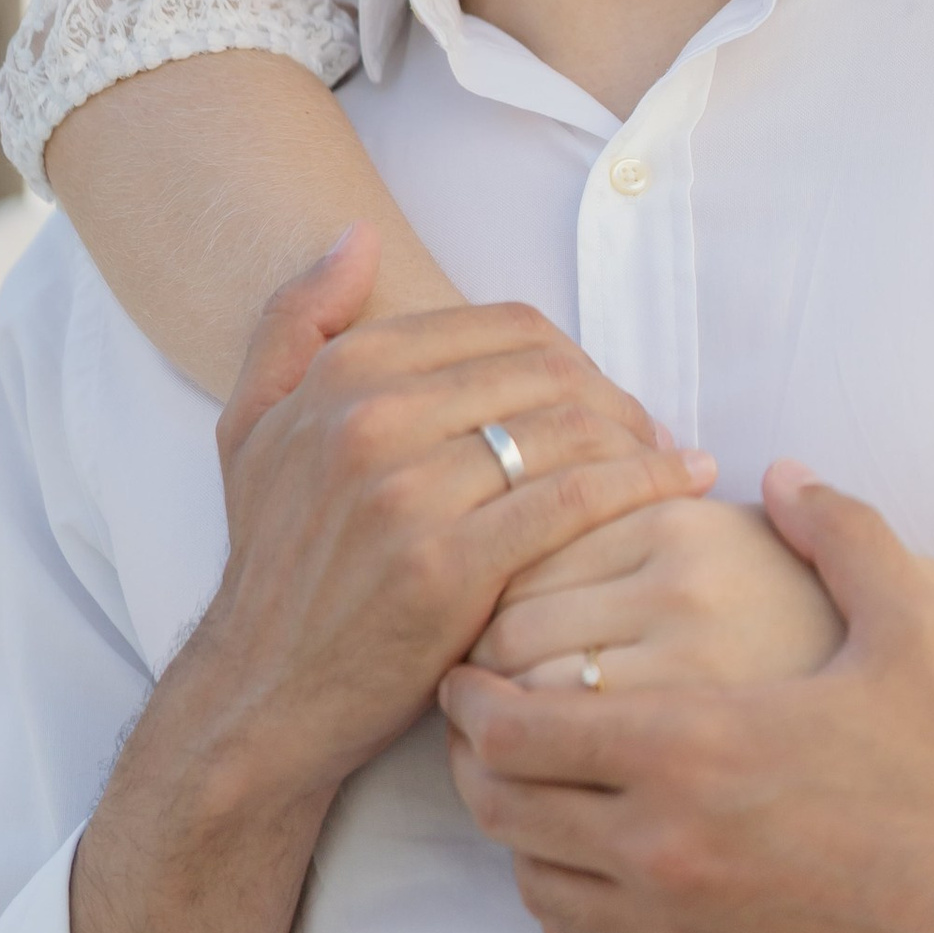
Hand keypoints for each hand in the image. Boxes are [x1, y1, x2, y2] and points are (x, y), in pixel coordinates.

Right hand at [160, 276, 712, 808]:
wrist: (261, 695)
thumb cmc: (273, 562)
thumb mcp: (252, 426)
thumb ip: (295, 321)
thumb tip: (357, 237)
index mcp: (343, 374)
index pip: (505, 325)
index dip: (572, 352)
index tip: (600, 389)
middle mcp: (372, 419)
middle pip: (547, 371)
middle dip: (615, 394)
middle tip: (649, 428)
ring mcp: (410, 492)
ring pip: (568, 426)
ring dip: (638, 436)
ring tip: (669, 458)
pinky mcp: (450, 565)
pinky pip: (574, 499)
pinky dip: (642, 483)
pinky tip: (681, 485)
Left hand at [440, 462, 933, 932]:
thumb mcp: (909, 627)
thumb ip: (841, 532)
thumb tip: (788, 470)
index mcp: (693, 745)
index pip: (514, 727)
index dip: (472, 699)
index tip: (471, 674)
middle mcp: (664, 846)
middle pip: (502, 808)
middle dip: (478, 761)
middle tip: (488, 727)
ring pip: (534, 886)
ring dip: (520, 836)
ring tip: (540, 793)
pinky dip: (564, 917)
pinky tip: (589, 879)